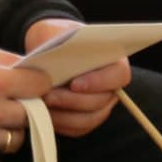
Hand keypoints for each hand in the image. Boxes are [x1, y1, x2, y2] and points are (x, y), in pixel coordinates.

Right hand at [0, 37, 52, 154]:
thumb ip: (3, 58)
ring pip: (14, 139)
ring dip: (12, 127)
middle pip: (31, 115)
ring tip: (0, 114)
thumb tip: (30, 67)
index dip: (39, 81)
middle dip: (29, 105)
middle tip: (18, 96)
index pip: (37, 86)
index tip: (34, 79)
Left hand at [22, 18, 126, 137]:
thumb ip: (60, 45)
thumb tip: (56, 62)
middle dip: (72, 101)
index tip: (74, 84)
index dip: (99, 82)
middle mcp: (110, 86)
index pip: (119, 75)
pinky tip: (42, 113)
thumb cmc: (54, 36)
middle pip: (101, 101)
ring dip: (64, 115)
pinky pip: (76, 129)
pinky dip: (59, 123)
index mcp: (113, 59)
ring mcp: (100, 104)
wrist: (46, 49)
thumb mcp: (55, 33)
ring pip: (88, 119)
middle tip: (48, 95)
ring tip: (42, 104)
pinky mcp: (85, 119)